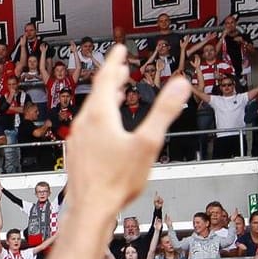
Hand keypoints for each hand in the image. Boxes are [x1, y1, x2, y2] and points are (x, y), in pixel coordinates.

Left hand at [61, 47, 189, 212]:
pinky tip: (107, 127)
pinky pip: (88, 127)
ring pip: (92, 110)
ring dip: (106, 97)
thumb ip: (164, 110)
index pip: (106, 78)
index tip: (118, 49)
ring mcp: (78, 140)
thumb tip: (180, 84)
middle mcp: (84, 125)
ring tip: (118, 91)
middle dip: (112, 78)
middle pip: (98, 93)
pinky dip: (100, 117)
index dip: (114, 61)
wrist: (91, 209)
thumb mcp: (148, 142)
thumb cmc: (116, 181)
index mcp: (99, 116)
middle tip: (120, 66)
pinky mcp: (77, 154)